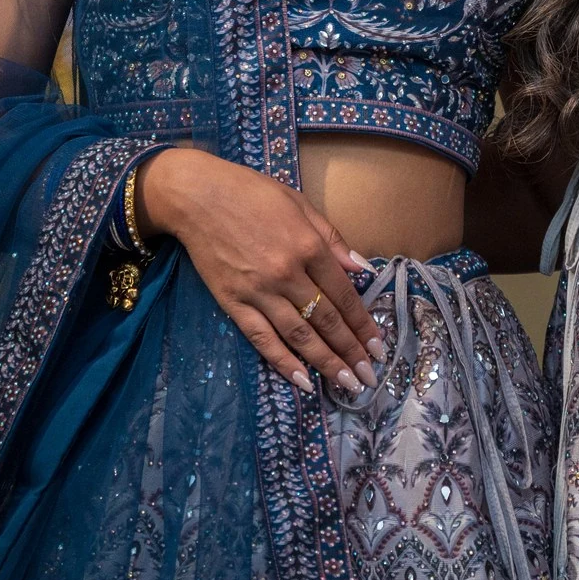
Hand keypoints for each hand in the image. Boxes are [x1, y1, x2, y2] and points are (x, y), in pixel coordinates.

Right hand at [137, 149, 383, 396]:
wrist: (198, 197)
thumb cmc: (253, 193)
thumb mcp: (300, 204)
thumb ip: (332, 239)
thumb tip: (361, 269)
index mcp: (309, 246)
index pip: (344, 295)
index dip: (363, 324)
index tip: (379, 346)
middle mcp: (288, 273)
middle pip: (326, 320)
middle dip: (350, 351)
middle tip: (369, 378)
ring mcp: (259, 292)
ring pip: (299, 335)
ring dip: (326, 363)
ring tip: (347, 386)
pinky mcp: (233, 303)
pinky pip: (262, 338)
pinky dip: (282, 361)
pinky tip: (302, 380)